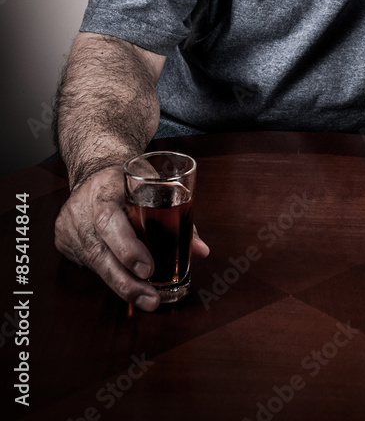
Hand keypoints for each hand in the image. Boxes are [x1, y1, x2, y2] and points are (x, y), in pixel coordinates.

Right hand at [54, 165, 209, 310]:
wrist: (96, 167)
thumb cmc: (131, 177)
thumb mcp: (155, 185)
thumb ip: (178, 217)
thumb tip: (201, 251)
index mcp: (106, 187)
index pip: (109, 220)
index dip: (127, 247)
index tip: (149, 269)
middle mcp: (81, 206)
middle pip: (97, 250)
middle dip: (126, 280)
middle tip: (150, 298)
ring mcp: (68, 223)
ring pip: (92, 262)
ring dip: (120, 283)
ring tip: (145, 298)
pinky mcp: (62, 238)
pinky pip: (86, 263)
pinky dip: (108, 272)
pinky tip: (122, 278)